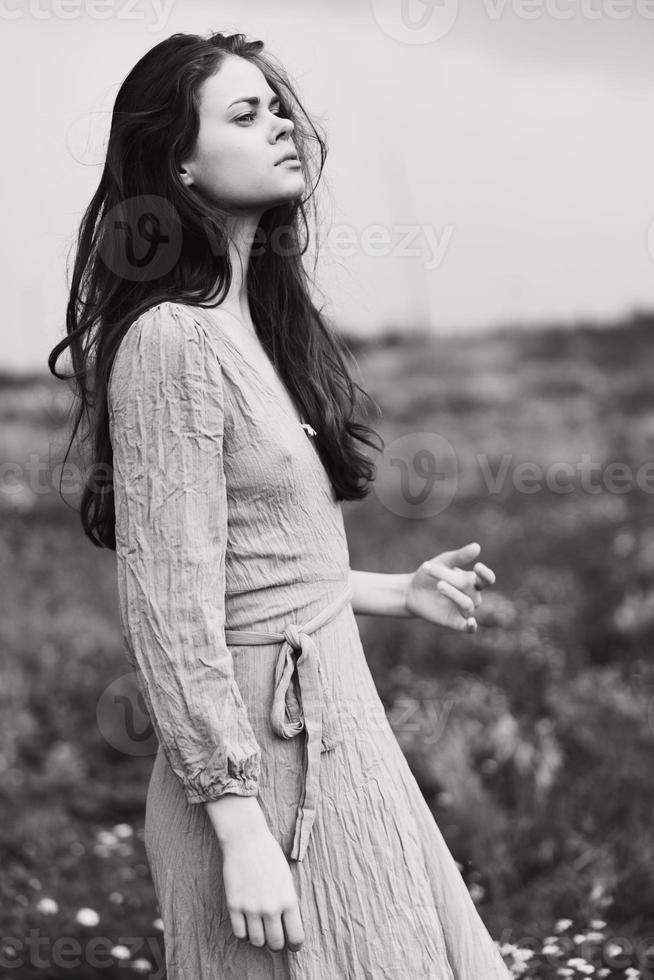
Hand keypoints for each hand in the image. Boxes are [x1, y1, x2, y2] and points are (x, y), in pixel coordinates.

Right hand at [219, 825, 304, 953]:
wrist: (246, 839)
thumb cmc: (269, 855)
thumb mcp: (287, 878)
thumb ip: (288, 902)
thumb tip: (288, 925)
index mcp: (289, 900)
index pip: (296, 937)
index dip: (294, 944)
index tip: (292, 944)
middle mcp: (271, 908)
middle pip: (276, 944)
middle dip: (277, 943)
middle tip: (275, 937)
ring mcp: (251, 908)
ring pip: (257, 942)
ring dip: (260, 938)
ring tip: (260, 928)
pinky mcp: (234, 906)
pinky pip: (240, 934)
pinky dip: (244, 933)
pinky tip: (247, 923)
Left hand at [404, 541, 495, 632]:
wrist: (410, 591)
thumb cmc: (428, 575)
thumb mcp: (443, 562)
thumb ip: (460, 556)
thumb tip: (477, 547)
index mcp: (472, 581)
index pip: (488, 580)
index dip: (486, 574)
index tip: (476, 566)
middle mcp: (471, 596)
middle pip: (469, 587)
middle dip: (451, 577)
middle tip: (428, 568)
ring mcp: (463, 610)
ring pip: (467, 604)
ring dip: (453, 594)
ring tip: (439, 585)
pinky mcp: (455, 622)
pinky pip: (468, 628)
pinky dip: (471, 626)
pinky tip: (471, 623)